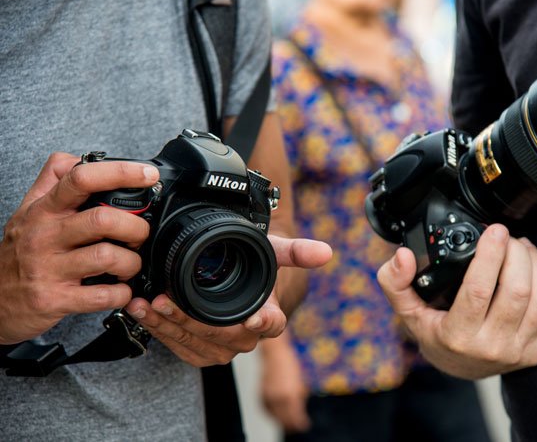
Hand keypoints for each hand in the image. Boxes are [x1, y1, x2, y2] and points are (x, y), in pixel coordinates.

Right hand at [0, 153, 158, 343]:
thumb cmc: (19, 253)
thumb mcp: (28, 211)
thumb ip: (52, 181)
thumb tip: (78, 158)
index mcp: (44, 209)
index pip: (81, 178)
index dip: (121, 172)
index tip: (148, 174)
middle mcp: (45, 236)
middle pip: (103, 219)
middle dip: (136, 227)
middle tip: (140, 235)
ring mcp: (49, 269)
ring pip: (107, 256)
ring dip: (131, 262)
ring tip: (130, 264)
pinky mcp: (55, 300)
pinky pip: (103, 295)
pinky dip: (122, 293)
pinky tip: (121, 289)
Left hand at [125, 235, 331, 366]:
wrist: (238, 280)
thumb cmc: (256, 266)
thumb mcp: (274, 253)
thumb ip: (297, 252)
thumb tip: (327, 252)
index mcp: (269, 317)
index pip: (272, 325)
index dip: (263, 322)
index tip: (253, 317)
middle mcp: (247, 338)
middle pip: (220, 337)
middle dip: (190, 320)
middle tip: (165, 300)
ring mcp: (222, 348)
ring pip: (195, 346)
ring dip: (167, 327)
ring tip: (145, 305)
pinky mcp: (199, 350)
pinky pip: (179, 348)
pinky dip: (158, 331)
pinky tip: (141, 312)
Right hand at [260, 332, 310, 432]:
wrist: (274, 354)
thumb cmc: (290, 365)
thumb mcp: (301, 382)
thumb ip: (301, 399)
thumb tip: (301, 412)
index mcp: (290, 396)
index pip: (296, 418)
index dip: (302, 423)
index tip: (305, 424)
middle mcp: (278, 399)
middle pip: (285, 421)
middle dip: (293, 424)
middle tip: (299, 424)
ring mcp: (268, 398)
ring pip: (276, 418)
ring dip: (283, 420)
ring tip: (290, 420)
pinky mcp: (261, 396)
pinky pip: (268, 411)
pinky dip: (274, 414)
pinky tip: (280, 413)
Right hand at [377, 224, 536, 379]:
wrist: (460, 369)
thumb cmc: (436, 334)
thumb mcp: (408, 311)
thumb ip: (396, 282)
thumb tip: (403, 256)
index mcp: (457, 335)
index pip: (478, 290)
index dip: (490, 256)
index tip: (494, 230)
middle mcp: (490, 346)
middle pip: (516, 291)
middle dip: (517, 254)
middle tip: (508, 237)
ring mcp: (518, 351)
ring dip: (536, 264)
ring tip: (523, 247)